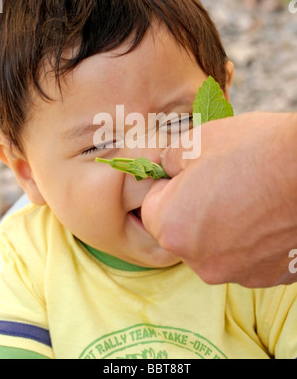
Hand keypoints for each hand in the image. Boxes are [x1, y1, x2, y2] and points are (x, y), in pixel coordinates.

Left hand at [142, 112, 296, 287]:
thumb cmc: (254, 150)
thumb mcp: (196, 141)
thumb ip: (167, 160)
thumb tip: (164, 168)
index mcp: (173, 230)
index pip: (150, 208)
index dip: (168, 185)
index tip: (190, 171)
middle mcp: (201, 262)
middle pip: (182, 232)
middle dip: (192, 208)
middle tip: (221, 180)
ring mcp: (237, 273)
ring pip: (214, 245)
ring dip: (222, 225)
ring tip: (248, 195)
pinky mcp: (267, 276)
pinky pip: (244, 255)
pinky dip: (249, 238)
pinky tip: (266, 214)